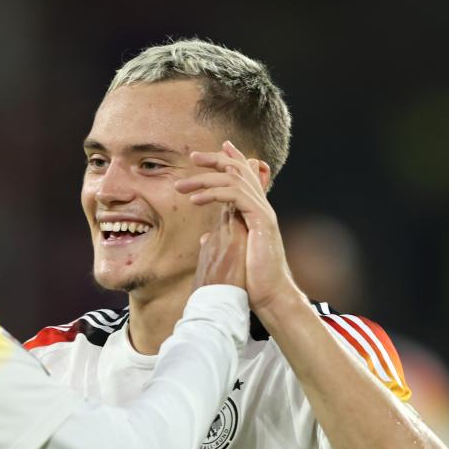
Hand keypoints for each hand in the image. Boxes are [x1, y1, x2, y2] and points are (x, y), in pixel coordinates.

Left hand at [176, 141, 299, 312]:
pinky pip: (236, 197)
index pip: (241, 177)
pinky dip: (213, 195)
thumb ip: (219, 239)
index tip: (206, 154)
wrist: (268, 294)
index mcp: (252, 211)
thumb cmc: (250, 278)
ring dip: (205, 179)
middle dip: (215, 159)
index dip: (227, 159)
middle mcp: (260, 207)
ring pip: (234, 180)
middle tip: (192, 156)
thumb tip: (203, 236)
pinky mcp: (261, 220)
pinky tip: (195, 200)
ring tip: (180, 187)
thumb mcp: (229, 253)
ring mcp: (263, 212)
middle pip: (239, 170)